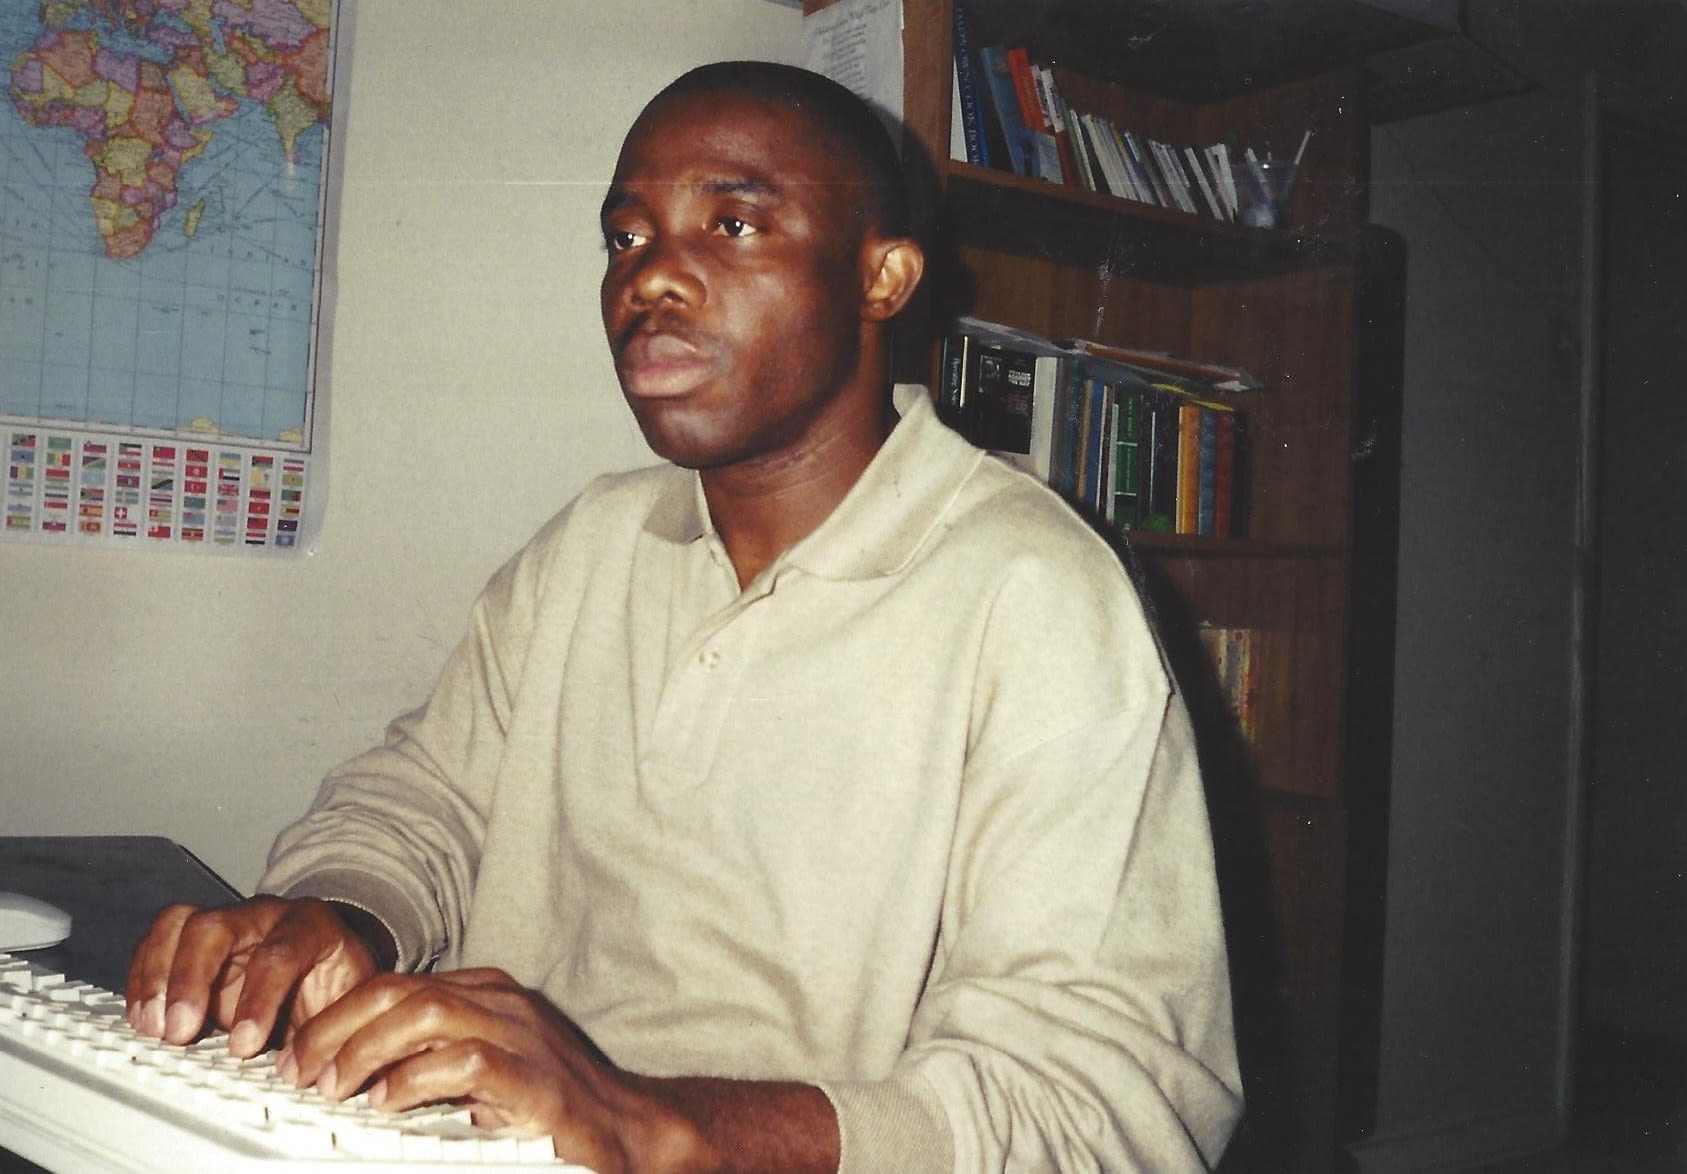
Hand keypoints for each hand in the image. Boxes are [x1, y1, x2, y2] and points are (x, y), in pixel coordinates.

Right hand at [125, 896, 382, 1056]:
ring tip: (152, 1026)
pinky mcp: (194, 941)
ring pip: (179, 924)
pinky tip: (143, 1017)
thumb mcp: (350, 1005)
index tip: (243, 1046)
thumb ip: (333, 1030)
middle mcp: (265, 914)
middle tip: (179, 1032)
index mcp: (313, 925)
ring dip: (158, 976)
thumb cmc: (338, 987)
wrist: (329, 964)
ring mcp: (227, 922)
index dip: (258, 999)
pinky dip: (144, 979)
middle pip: (217, 925)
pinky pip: (159, 941)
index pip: (281, 952)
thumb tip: (306, 1073)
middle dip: (192, 978)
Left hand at [279, 969, 699, 1173]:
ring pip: (425, 1012)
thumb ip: (432, 1058)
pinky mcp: (532, 1075)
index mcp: (485, 993)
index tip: (299, 1053)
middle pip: (400, 990)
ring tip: (332, 1084)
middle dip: (337, 1027)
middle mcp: (500, 1001)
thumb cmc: (551, 1105)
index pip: (396, 984)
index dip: (339, 1015)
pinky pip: (463, 1061)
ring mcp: (519, 1033)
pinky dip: (415, 1079)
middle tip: (299, 1068)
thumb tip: (361, 1075)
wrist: (625, 1129)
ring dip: (365, 1049)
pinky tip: (386, 1102)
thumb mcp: (482, 1069)